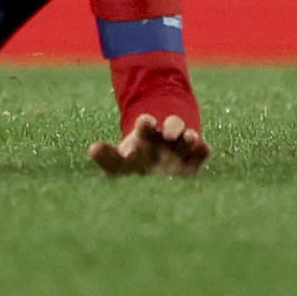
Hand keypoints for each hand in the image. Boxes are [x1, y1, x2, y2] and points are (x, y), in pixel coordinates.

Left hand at [88, 114, 206, 176]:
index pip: (145, 126)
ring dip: (189, 136)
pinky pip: (203, 151)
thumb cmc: (133, 165)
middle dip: (171, 127)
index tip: (147, 123)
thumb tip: (92, 149)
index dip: (146, 124)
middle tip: (168, 132)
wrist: (154, 173)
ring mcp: (181, 147)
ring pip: (188, 136)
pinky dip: (203, 149)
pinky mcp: (196, 159)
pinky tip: (204, 149)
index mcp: (144, 135)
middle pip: (170, 126)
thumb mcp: (117, 163)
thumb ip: (106, 157)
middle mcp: (165, 138)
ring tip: (188, 139)